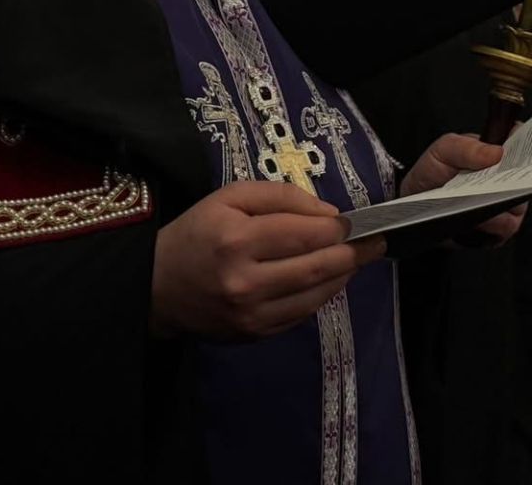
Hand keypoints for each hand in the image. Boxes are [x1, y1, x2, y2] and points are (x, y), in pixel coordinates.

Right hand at [151, 181, 383, 340]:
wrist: (157, 286)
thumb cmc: (197, 232)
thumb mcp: (231, 197)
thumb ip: (282, 196)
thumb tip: (329, 215)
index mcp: (237, 240)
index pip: (305, 234)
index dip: (337, 228)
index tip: (351, 223)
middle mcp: (246, 281)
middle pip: (318, 267)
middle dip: (352, 253)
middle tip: (374, 241)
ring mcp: (251, 314)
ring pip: (316, 294)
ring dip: (344, 275)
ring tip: (357, 259)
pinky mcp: (255, 334)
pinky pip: (303, 314)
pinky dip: (322, 295)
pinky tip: (329, 279)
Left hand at [400, 133, 524, 244]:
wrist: (416, 206)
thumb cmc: (432, 173)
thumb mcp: (443, 151)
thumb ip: (467, 148)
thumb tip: (498, 153)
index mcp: (498, 153)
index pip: (525, 143)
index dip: (531, 146)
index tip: (521, 152)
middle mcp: (508, 179)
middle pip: (528, 180)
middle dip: (513, 182)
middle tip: (493, 183)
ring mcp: (505, 206)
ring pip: (516, 209)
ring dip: (497, 207)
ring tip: (476, 204)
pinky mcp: (497, 231)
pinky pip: (503, 231)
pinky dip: (489, 226)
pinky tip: (472, 221)